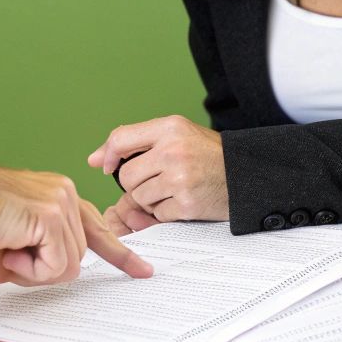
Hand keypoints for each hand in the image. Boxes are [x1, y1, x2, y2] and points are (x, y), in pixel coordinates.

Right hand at [0, 163, 152, 284]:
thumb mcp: (15, 238)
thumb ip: (40, 251)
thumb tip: (50, 274)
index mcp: (59, 195)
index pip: (97, 227)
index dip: (119, 253)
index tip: (142, 270)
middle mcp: (66, 193)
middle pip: (78, 257)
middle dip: (44, 270)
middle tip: (11, 256)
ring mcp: (62, 202)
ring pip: (69, 265)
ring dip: (34, 271)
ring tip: (7, 250)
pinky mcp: (52, 216)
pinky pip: (56, 266)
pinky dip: (30, 270)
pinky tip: (10, 251)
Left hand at [86, 115, 229, 222]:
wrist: (246, 175)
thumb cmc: (207, 155)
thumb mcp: (177, 135)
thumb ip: (136, 142)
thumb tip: (95, 160)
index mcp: (170, 128)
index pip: (120, 138)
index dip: (108, 155)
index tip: (107, 166)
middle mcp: (174, 150)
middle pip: (127, 176)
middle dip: (135, 184)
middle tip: (156, 181)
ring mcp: (180, 178)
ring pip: (139, 197)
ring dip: (149, 200)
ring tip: (171, 191)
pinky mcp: (186, 203)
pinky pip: (156, 214)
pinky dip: (165, 213)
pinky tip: (181, 202)